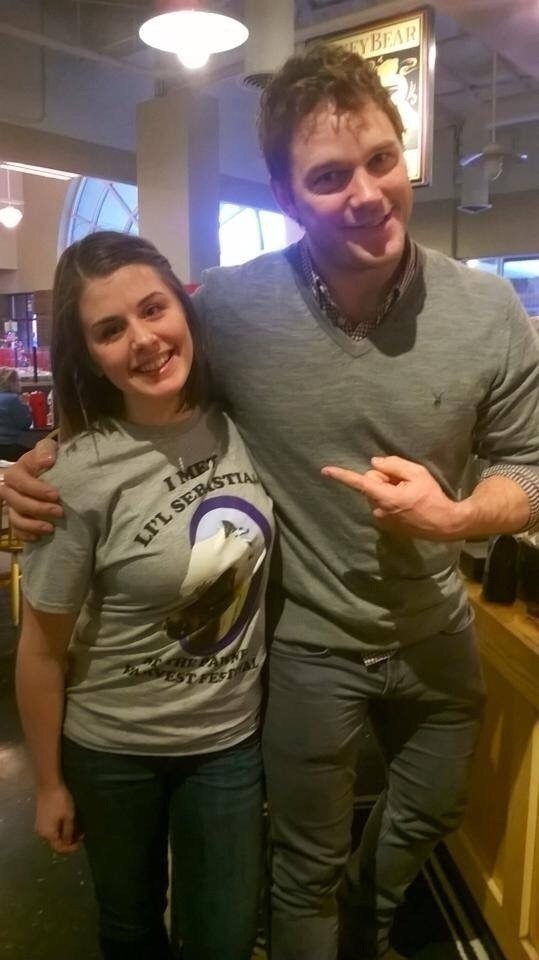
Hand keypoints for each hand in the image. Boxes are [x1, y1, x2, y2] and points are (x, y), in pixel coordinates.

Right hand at [2, 440, 61, 540]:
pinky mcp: (18, 518)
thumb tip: (48, 460)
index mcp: (16, 471)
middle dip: (37, 508)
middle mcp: (10, 489)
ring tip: (51, 528)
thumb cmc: (48, 458)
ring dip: (32, 525)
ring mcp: (12, 505)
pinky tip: (40, 537)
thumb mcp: (48, 448)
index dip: (35, 489)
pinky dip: (26, 535)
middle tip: (59, 511)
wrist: (51, 471)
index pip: (18, 480)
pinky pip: (16, 530)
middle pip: (16, 502)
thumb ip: (46, 449)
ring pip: (15, 518)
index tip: (55, 495)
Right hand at [35, 784, 82, 853]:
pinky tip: (68, 825)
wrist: (49, 785)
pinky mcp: (41, 819)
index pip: (60, 848)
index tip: (82, 842)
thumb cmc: (60, 801)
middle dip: (69, 842)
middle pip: (56, 843)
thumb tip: (69, 842)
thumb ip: (69, 832)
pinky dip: (60, 830)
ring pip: (54, 836)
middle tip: (81, 836)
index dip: (72, 848)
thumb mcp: (69, 817)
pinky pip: (51, 830)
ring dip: (65, 835)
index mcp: (48, 835)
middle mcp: (41, 833)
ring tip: (77, 830)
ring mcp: (40, 826)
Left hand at [321, 455, 460, 540]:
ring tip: (407, 494)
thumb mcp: (417, 473)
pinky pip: (380, 504)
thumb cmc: (432, 497)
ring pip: (375, 494)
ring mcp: (381, 520)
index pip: (359, 483)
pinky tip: (406, 504)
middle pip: (370, 484)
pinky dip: (389, 500)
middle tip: (404, 483)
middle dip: (383, 479)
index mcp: (385, 497)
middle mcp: (378, 510)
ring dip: (386, 490)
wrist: (444, 524)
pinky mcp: (385, 525)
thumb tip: (374, 463)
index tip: (325, 470)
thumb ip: (394, 465)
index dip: (341, 475)